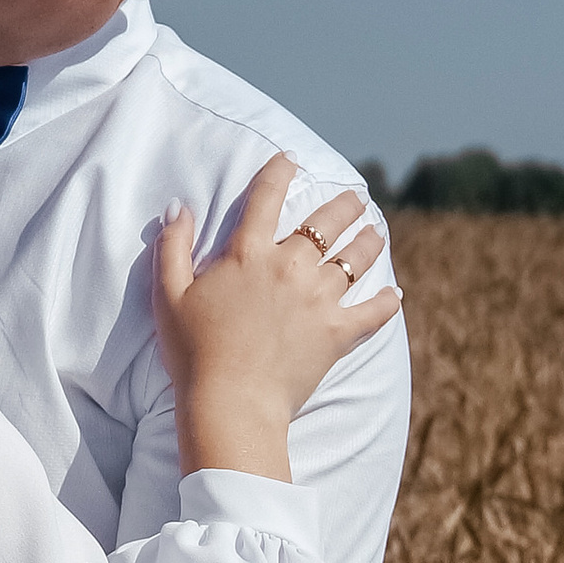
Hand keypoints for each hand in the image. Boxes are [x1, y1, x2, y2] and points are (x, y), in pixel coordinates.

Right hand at [154, 149, 400, 481]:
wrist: (230, 402)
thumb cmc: (193, 352)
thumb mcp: (168, 295)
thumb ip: (173, 246)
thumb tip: (179, 206)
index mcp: (249, 253)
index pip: (267, 197)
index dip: (279, 172)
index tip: (291, 161)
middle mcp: (290, 266)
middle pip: (326, 223)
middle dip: (344, 205)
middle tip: (355, 199)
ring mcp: (318, 298)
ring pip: (355, 258)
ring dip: (368, 242)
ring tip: (375, 233)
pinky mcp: (337, 332)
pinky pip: (373, 311)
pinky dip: (387, 302)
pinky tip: (395, 294)